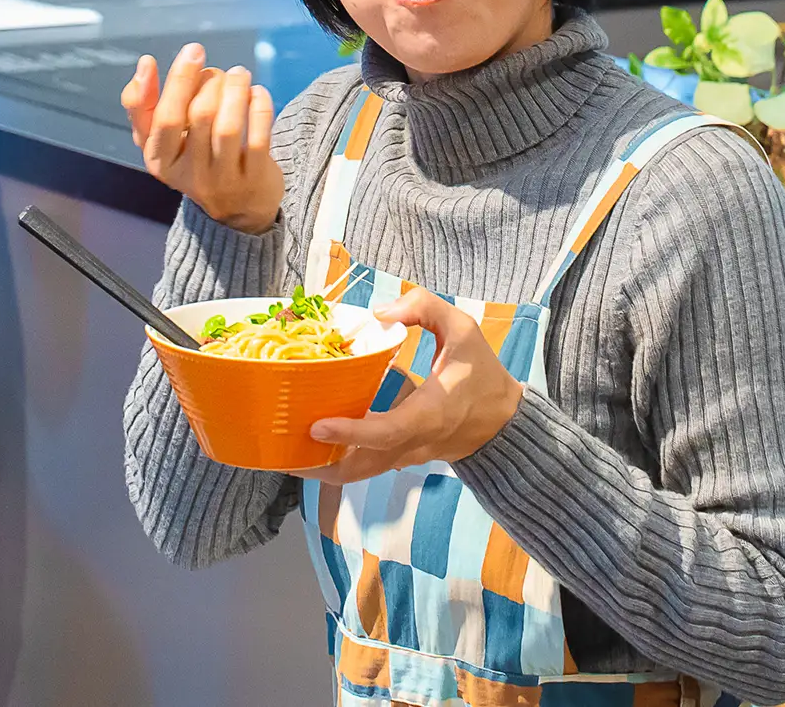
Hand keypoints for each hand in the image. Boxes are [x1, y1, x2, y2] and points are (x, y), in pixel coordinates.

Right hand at [122, 43, 281, 233]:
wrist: (236, 210)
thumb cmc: (194, 160)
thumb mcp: (162, 141)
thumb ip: (145, 106)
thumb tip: (144, 64)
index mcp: (159, 160)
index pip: (161, 117)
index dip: (174, 81)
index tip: (189, 51)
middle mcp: (188, 173)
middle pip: (197, 115)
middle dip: (207, 80)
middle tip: (214, 67)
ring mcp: (222, 179)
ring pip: (228, 126)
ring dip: (235, 89)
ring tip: (239, 73)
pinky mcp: (254, 178)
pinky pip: (258, 136)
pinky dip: (258, 106)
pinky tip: (256, 92)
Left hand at [295, 287, 523, 483]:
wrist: (504, 422)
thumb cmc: (481, 374)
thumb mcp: (464, 329)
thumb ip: (425, 309)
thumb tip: (381, 312)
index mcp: (428, 416)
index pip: (385, 433)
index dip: (350, 432)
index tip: (316, 425)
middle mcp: (412, 444)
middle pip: (359, 468)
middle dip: (318, 465)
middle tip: (279, 448)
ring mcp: (405, 456)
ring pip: (357, 474)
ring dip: (320, 466)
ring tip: (282, 450)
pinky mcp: (399, 457)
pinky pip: (362, 466)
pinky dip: (334, 459)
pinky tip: (307, 441)